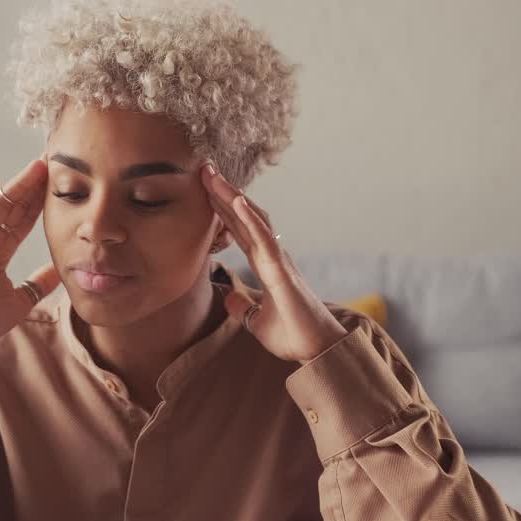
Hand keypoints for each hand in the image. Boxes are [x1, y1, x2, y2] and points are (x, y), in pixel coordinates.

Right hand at [0, 156, 60, 357]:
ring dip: (14, 185)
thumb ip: (38, 284)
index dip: (38, 201)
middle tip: (50, 163)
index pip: (24, 219)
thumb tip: (60, 272)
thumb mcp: (21, 300)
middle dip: (31, 184)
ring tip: (35, 167)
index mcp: (0, 250)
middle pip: (13, 205)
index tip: (56, 184)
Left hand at [201, 163, 347, 362]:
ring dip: (232, 196)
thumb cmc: (294, 335)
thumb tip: (230, 299)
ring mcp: (278, 261)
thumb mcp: (258, 323)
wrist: (317, 351)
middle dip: (223, 194)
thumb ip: (245, 308)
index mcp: (266, 266)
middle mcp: (272, 258)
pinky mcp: (281, 272)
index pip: (239, 232)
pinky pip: (263, 239)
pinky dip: (249, 218)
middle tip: (203, 169)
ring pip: (253, 220)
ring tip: (213, 176)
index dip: (223, 211)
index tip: (204, 190)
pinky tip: (234, 200)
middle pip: (244, 218)